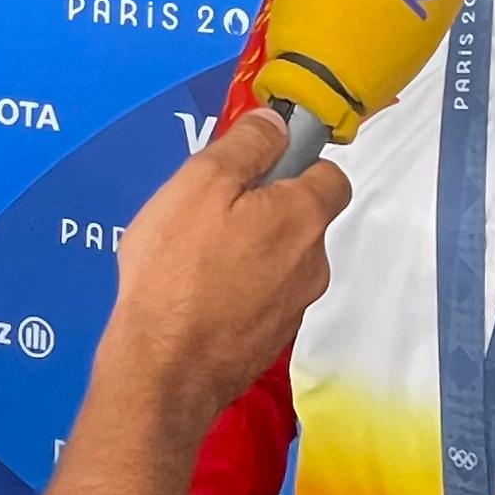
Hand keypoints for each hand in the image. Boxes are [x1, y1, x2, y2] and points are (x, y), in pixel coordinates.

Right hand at [98, 108, 348, 439]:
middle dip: (265, 208)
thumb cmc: (176, 276)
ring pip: (281, 259)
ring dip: (251, 251)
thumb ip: (245, 146)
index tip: (256, 165)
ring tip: (196, 257)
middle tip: (210, 212)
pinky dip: (240, 289)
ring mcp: (294, 305)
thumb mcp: (199, 185)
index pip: (330, 174)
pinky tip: (197, 293)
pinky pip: (263, 296)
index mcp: (303, 217)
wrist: (164, 370)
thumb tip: (274, 124)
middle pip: (302, 218)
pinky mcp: (271, 338)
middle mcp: (312, 262)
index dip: (296, 162)